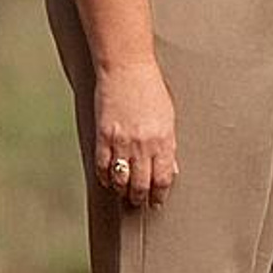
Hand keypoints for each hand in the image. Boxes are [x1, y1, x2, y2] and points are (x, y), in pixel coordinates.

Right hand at [93, 59, 178, 209]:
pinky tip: (107, 180)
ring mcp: (122, 141)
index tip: (157, 202)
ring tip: (124, 194)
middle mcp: (144, 144)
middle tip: (139, 202)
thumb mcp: (169, 117)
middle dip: (140, 197)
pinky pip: (102, 166)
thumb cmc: (151, 90)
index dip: (159, 194)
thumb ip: (169, 144)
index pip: (163, 178)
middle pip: (141, 183)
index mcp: (164, 139)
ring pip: (120, 179)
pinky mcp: (103, 136)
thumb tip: (170, 168)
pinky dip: (104, 177)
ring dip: (122, 190)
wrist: (127, 69)